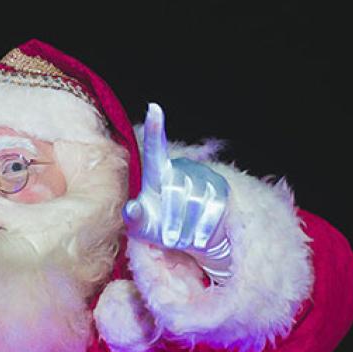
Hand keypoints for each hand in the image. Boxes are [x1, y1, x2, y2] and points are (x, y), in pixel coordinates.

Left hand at [123, 103, 231, 278]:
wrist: (194, 242)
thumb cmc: (161, 229)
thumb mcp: (143, 228)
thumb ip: (134, 219)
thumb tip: (131, 207)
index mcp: (157, 174)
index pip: (155, 151)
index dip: (155, 129)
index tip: (154, 108)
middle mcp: (181, 168)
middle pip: (174, 189)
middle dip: (171, 220)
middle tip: (168, 240)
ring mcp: (202, 176)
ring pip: (194, 201)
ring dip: (186, 228)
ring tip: (181, 240)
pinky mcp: (220, 189)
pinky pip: (212, 209)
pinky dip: (203, 230)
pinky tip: (199, 240)